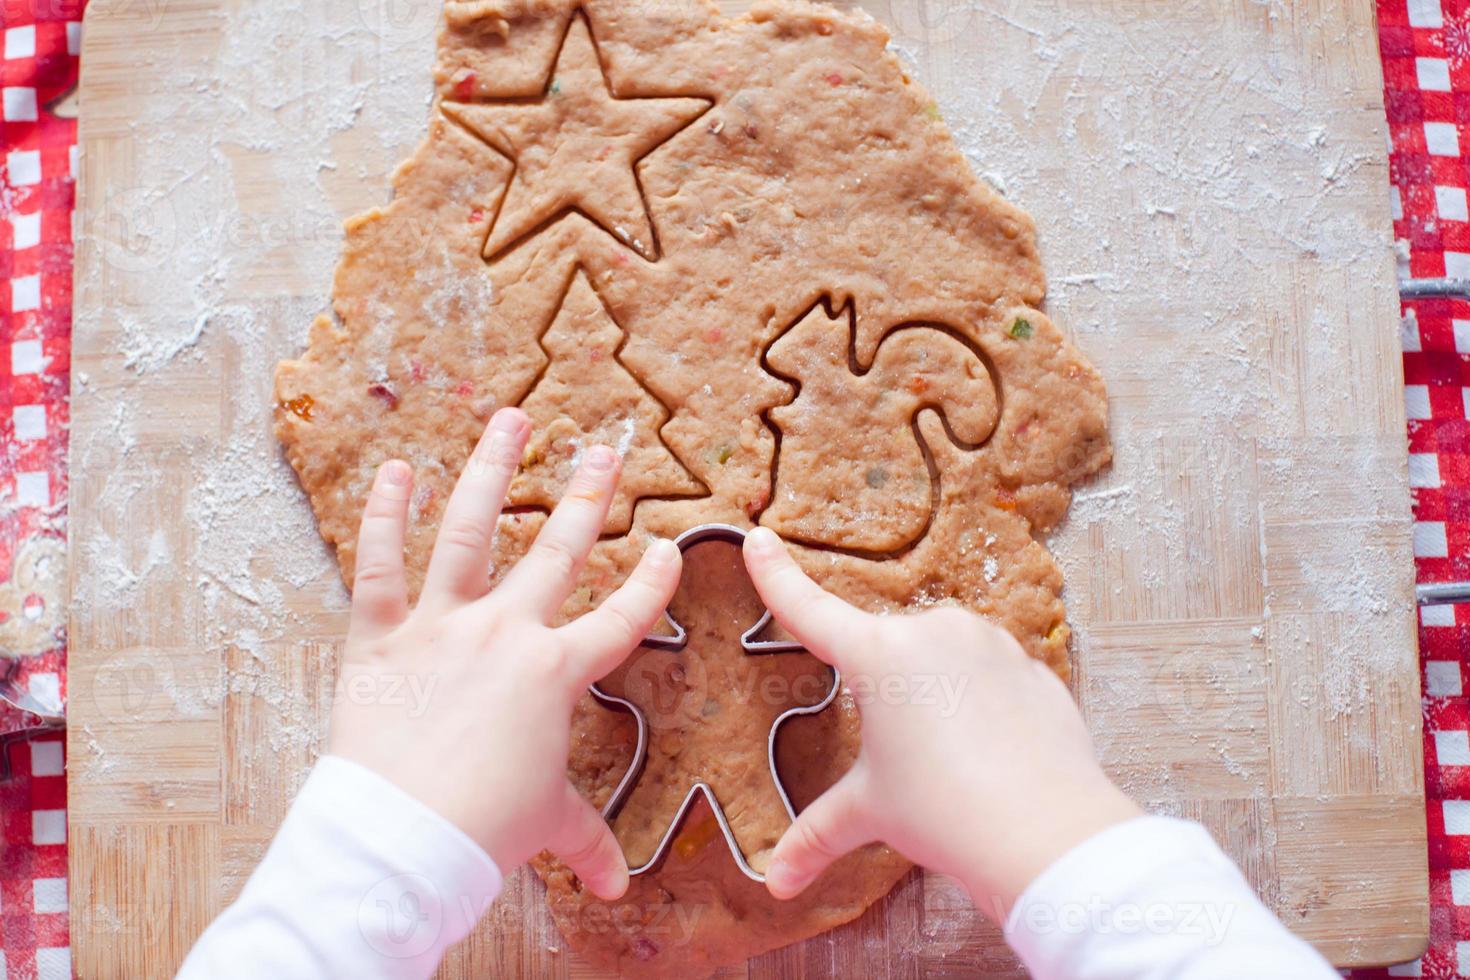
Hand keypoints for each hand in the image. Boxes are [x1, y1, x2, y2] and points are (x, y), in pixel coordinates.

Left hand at [327, 408, 681, 900]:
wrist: (403, 839)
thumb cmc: (482, 830)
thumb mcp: (546, 823)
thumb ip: (586, 839)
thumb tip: (618, 886)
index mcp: (555, 673)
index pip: (620, 618)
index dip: (651, 582)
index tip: (669, 546)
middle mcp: (506, 633)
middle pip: (557, 549)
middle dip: (588, 493)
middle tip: (606, 448)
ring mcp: (442, 625)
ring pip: (469, 530)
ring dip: (491, 469)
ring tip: (510, 418)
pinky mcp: (381, 635)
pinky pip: (380, 564)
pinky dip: (384, 514)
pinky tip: (396, 468)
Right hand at [741, 527, 1140, 915]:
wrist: (1044, 832)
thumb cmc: (947, 814)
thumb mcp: (872, 814)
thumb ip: (818, 835)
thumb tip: (777, 883)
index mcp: (879, 655)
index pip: (811, 609)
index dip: (778, 576)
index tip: (759, 540)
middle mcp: (934, 632)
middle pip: (886, 651)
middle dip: (886, 694)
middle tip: (901, 753)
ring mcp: (989, 643)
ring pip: (942, 660)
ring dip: (935, 695)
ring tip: (949, 761)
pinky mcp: (1031, 665)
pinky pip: (990, 676)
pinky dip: (981, 706)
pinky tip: (986, 753)